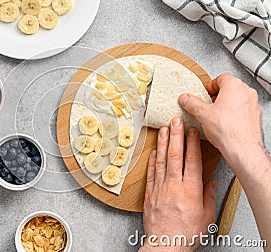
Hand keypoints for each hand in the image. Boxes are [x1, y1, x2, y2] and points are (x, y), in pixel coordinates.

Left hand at [140, 117, 216, 250]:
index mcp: (191, 189)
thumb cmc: (186, 232)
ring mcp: (159, 187)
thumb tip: (211, 182)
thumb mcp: (206, 215)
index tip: (191, 130)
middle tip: (175, 120)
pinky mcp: (149, 193)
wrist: (166, 244)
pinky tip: (153, 151)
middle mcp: (174, 185)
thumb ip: (209, 196)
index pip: (192, 160)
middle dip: (176, 135)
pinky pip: (150, 173)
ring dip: (162, 143)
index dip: (192, 143)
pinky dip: (151, 160)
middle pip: (175, 155)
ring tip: (163, 129)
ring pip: (161, 160)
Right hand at [178, 74, 263, 163]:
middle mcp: (246, 92)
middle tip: (206, 105)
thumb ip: (192, 103)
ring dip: (225, 104)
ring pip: (236, 99)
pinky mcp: (255, 116)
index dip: (209, 86)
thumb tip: (185, 98)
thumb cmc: (228, 131)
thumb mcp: (202, 114)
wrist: (243, 149)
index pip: (220, 78)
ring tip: (214, 115)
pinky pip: (242, 110)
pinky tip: (224, 123)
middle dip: (216, 96)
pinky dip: (233, 113)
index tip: (202, 94)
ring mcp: (253, 104)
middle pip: (229, 88)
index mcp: (234, 86)